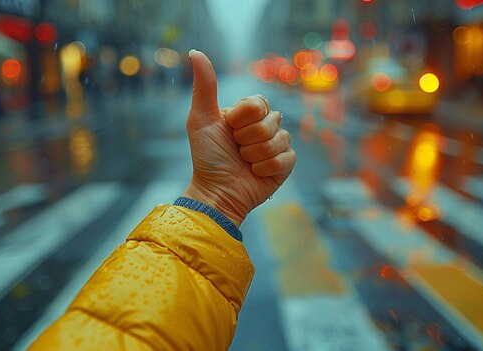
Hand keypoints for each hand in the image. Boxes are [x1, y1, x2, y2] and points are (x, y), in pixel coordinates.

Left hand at [183, 50, 295, 225]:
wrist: (217, 192)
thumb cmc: (207, 156)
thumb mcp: (201, 119)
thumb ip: (204, 86)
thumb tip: (195, 52)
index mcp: (247, 112)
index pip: (258, 103)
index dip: (242, 119)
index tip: (228, 130)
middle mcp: (264, 125)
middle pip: (270, 120)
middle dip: (248, 139)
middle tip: (236, 150)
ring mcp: (277, 144)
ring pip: (279, 140)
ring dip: (256, 155)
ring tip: (244, 163)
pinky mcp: (286, 164)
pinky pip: (287, 157)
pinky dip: (267, 168)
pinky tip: (256, 173)